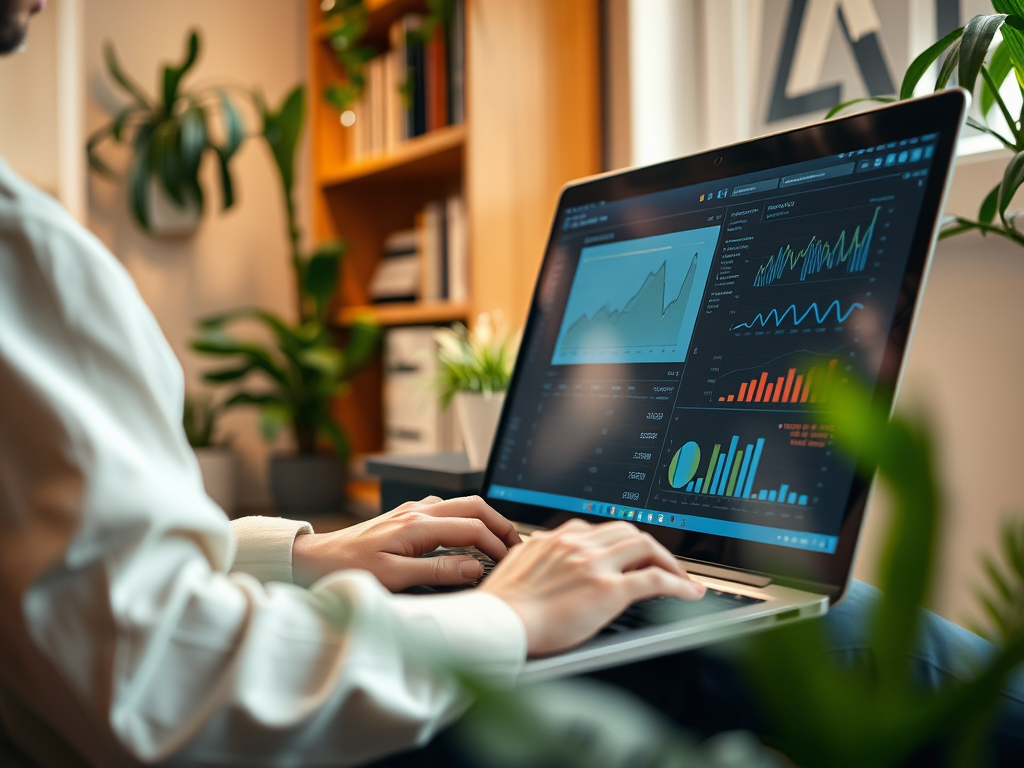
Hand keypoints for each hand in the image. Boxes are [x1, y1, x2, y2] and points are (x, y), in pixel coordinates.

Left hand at [291, 495, 520, 590]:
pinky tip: (464, 536)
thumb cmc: (347, 569)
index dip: (498, 545)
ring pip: (461, 504)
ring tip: (497, 542)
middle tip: (515, 546)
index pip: (473, 528)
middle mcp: (417, 511)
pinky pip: (445, 509)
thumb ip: (437, 571)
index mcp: (418, 525)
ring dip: (484, 519)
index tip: (510, 563)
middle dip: (500, 524)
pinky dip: (464, 519)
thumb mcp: (393, 578)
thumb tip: (473, 567)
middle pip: (475, 506)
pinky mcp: (405, 515)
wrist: (314, 558)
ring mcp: (411, 510)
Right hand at [480, 519, 705, 656]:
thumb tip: (539, 553)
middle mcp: (579, 545)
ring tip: (681, 578)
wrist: (497, 624)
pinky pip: (656, 581)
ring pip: (646, 548)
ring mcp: (596, 565)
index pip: (600, 529)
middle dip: (650, 547)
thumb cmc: (501, 606)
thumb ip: (535, 555)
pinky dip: (679, 585)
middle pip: (629, 532)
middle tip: (662, 565)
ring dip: (669, 562)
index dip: (621, 541)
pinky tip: (689, 594)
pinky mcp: (609, 590)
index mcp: (557, 538)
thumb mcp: (516, 565)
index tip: (630, 553)